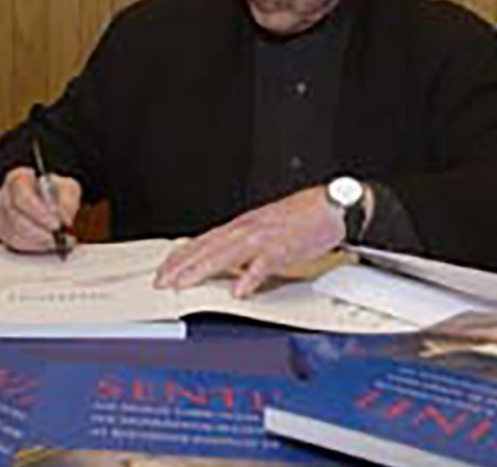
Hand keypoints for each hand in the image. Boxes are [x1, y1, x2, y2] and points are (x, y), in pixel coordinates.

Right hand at [0, 167, 81, 252]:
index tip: (55, 223)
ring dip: (36, 241)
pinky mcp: (2, 232)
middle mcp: (4, 196)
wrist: (51, 202)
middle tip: (57, 237)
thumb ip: (66, 200)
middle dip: (38, 230)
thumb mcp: (67, 188)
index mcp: (17, 179)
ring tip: (55, 242)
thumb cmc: (55, 192)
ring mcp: (0, 215)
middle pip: (15, 217)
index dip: (37, 211)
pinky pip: (13, 243)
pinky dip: (31, 247)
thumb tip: (62, 217)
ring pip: (13, 233)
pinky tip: (46, 245)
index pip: (21, 195)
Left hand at [154, 186, 343, 297]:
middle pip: (208, 247)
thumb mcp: (265, 226)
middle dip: (182, 265)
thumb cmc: (303, 217)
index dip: (181, 256)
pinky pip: (265, 263)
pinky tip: (239, 290)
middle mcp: (249, 228)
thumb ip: (243, 243)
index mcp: (243, 225)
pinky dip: (251, 276)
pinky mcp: (286, 246)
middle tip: (162, 282)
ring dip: (204, 269)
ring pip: (227, 253)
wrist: (333, 205)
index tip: (164, 270)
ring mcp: (266, 237)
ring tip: (186, 284)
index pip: (203, 240)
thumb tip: (222, 258)